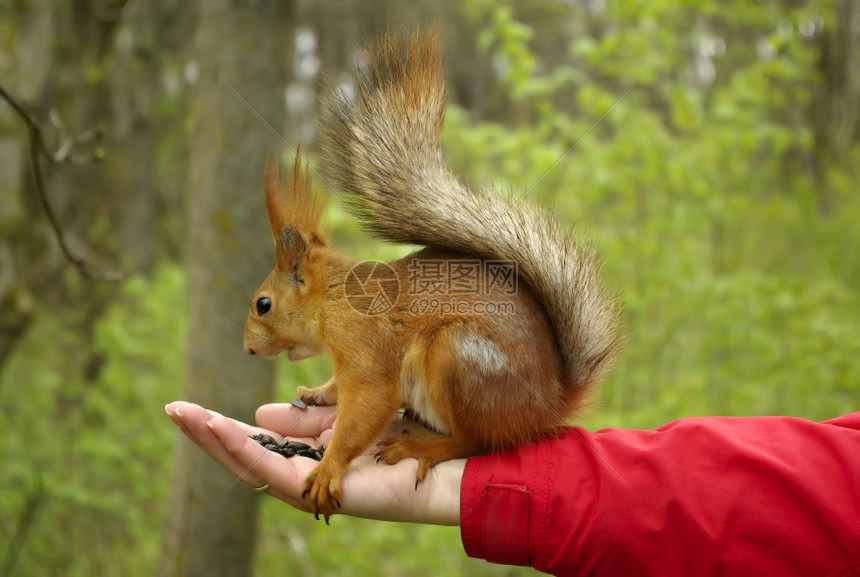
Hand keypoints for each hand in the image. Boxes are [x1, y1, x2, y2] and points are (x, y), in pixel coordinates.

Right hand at [165, 401, 463, 524]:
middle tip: (173, 410)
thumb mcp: (350, 413)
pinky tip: (218, 429)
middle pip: (245, 451)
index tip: (193, 404)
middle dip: (207, 431)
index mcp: (309, 453)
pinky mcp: (313, 493)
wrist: (440, 466)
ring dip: (212, 438)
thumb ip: (317, 409)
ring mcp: (306, 485)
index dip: (224, 424)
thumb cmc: (403, 437)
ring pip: (248, 462)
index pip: (258, 439)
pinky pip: (269, 469)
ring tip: (183, 416)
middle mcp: (303, 471)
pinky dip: (240, 449)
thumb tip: (286, 400)